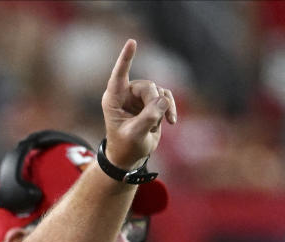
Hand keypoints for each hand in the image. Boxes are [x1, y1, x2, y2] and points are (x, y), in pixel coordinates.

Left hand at [101, 39, 176, 167]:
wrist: (130, 156)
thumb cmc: (126, 146)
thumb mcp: (135, 135)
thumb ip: (148, 117)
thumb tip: (164, 99)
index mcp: (113, 99)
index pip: (119, 75)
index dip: (126, 58)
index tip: (132, 42)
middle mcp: (125, 94)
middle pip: (148, 87)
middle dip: (155, 103)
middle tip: (154, 120)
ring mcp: (139, 96)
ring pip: (159, 91)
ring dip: (163, 108)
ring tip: (159, 125)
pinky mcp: (151, 101)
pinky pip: (166, 96)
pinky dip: (170, 108)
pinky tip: (171, 122)